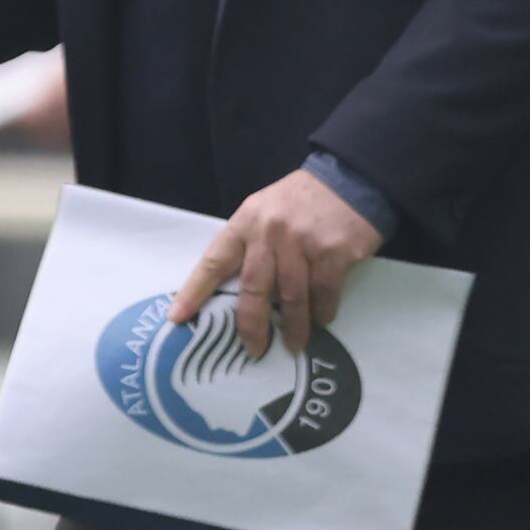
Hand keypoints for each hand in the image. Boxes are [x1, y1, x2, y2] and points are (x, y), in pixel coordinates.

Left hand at [174, 169, 384, 357]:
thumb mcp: (264, 211)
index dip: (194, 292)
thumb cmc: (302, 202)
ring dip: (292, 326)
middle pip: (253, 289)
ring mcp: (301, 243)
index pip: (213, 262)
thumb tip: (243, 293)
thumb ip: (250, 245)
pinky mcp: (333, 252)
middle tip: (254, 350)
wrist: (351, 179)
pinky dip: (322, 311)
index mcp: (245, 223)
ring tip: (293, 343)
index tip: (178, 317)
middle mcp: (269, 233)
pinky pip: (323, 292)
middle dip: (251, 326)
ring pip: (290, 297)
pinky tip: (322, 319)